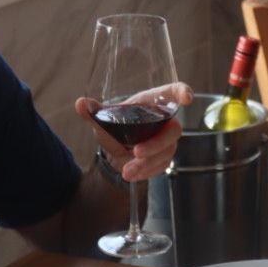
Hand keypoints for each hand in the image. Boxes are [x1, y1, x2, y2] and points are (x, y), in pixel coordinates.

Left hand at [76, 82, 193, 181]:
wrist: (115, 150)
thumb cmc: (114, 127)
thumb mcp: (102, 119)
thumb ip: (93, 111)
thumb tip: (80, 103)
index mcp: (151, 102)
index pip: (172, 92)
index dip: (182, 92)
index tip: (187, 98)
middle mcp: (164, 120)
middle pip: (172, 131)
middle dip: (156, 144)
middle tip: (137, 152)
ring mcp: (167, 140)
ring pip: (166, 152)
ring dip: (148, 163)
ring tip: (127, 171)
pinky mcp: (165, 156)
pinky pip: (161, 166)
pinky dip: (146, 172)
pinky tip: (131, 174)